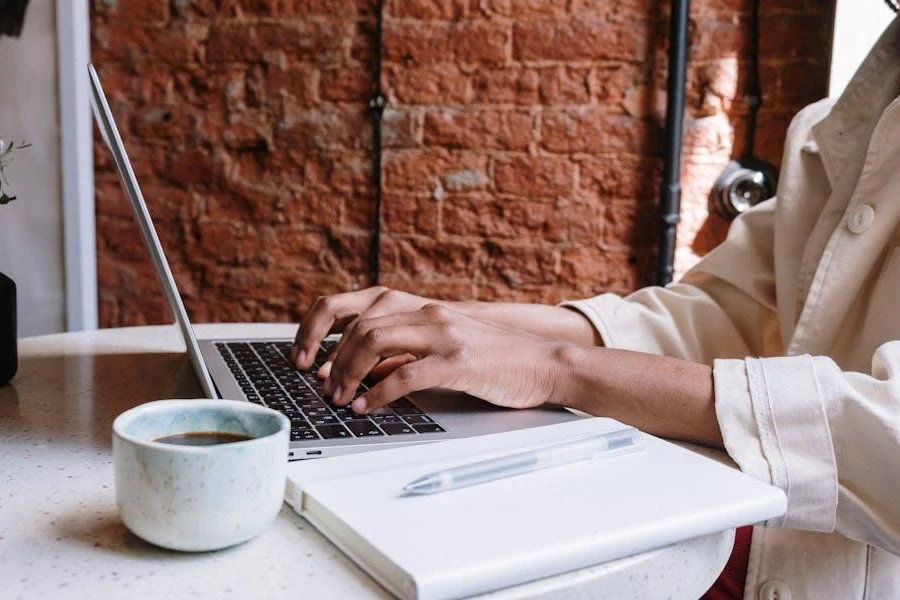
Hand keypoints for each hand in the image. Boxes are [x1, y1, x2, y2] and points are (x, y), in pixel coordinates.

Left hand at [323, 304, 559, 413]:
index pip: (358, 307)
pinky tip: (368, 407)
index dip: (324, 330)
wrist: (544, 363)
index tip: (309, 358)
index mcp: (423, 308)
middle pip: (360, 325)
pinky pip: (406, 375)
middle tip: (323, 386)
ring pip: (375, 341)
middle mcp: (429, 313)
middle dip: (332, 357)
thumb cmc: (495, 360)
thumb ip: (405, 353)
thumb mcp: (444, 347)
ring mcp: (444, 335)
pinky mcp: (458, 361)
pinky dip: (378, 393)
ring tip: (340, 397)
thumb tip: (360, 370)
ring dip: (349, 373)